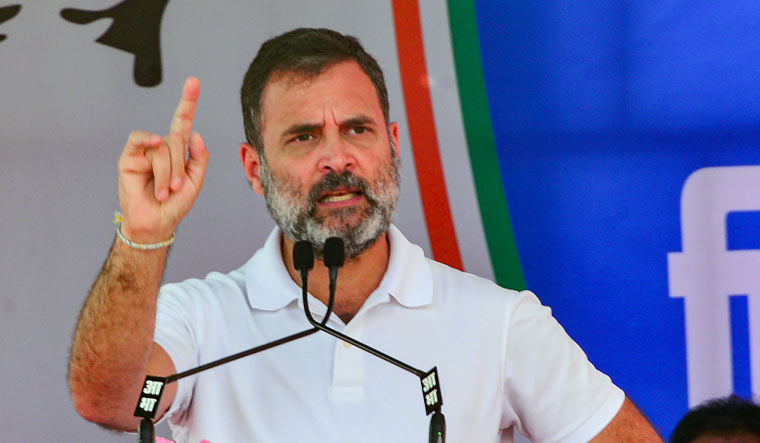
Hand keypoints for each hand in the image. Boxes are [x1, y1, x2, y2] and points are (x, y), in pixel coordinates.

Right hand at [116, 77, 208, 242]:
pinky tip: (153, 144)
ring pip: (162, 147)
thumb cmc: (175, 204)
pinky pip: (140, 139)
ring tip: (163, 192)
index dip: (188, 101)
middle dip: (178, 169)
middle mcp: (162, 147)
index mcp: (179, 150)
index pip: (183, 121)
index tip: (194, 81)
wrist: (156, 222)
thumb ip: (199, 157)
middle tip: (175, 189)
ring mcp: (145, 151)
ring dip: (165, 174)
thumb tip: (196, 134)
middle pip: (177, 141)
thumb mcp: (196, 181)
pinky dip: (148, 140)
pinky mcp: (129, 157)